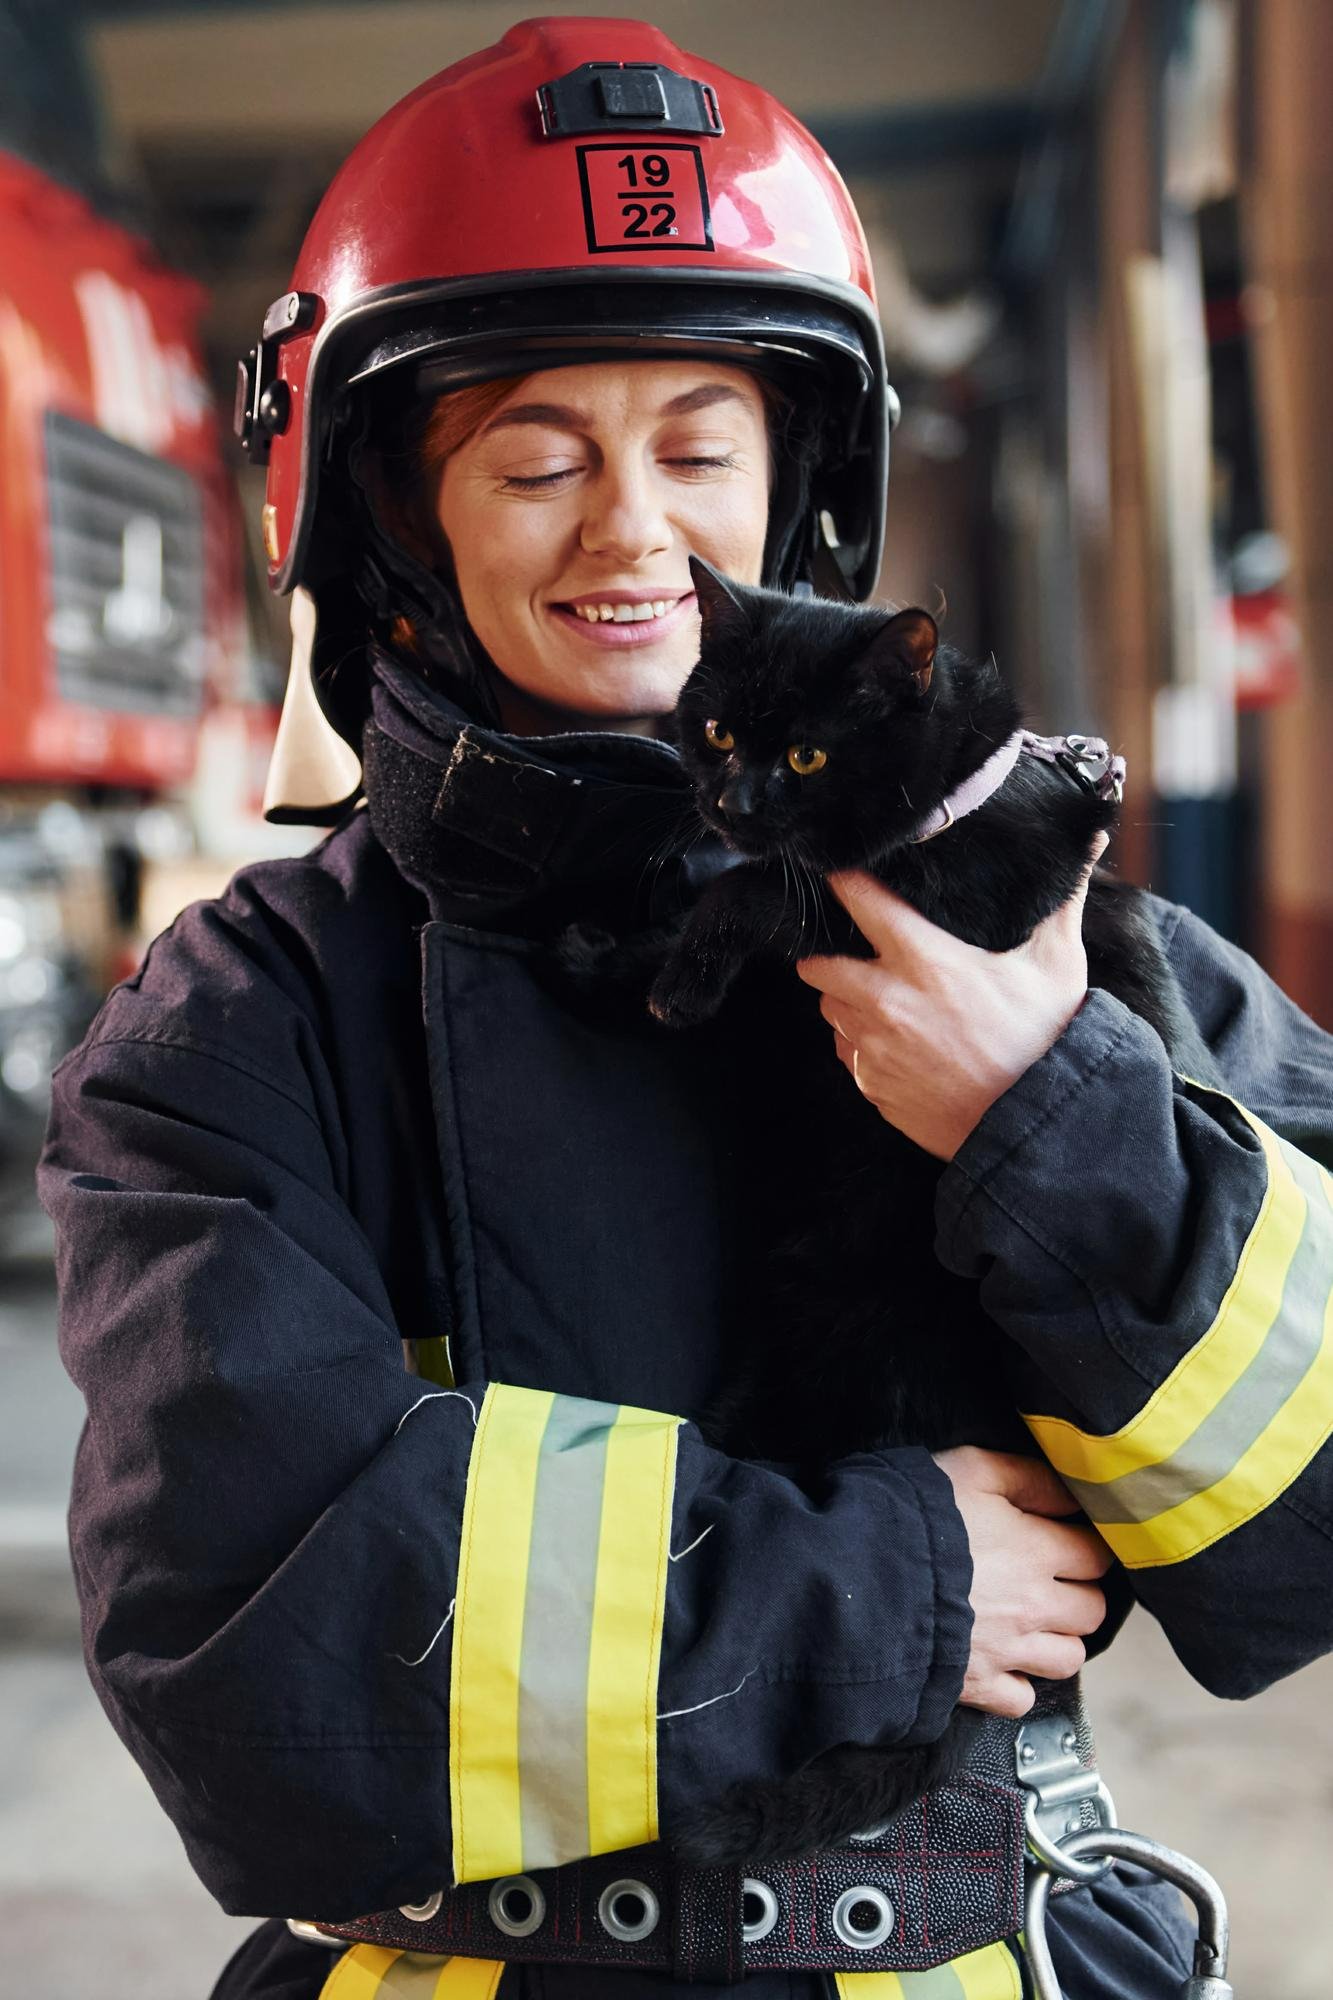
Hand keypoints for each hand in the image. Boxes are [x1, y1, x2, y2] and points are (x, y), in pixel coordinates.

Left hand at [794, 834, 1108, 1159]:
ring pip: (831, 1012)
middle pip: (817, 965)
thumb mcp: (1057, 966)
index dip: (842, 881)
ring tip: (884, 999)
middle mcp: (886, 1003)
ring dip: (846, 1002)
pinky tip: (900, 1045)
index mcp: (924, 961)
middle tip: (853, 951)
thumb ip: (1061, 900)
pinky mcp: (873, 1088)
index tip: (838, 872)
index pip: (859, 901)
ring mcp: (874, 1050)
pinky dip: (864, 1048)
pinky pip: (849, 1057)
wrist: (1034, 1127)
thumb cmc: (1047, 1042)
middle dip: (827, 955)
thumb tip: (1088, 838)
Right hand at [932, 1446, 1109, 1716]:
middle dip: (1076, 1595)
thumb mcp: (970, 1468)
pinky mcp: (979, 1686)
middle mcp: (1034, 1606)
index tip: (1066, 1540)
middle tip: (1049, 1582)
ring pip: (1068, 1659)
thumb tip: (1068, 1493)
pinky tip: (1000, 1662)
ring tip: (1030, 1624)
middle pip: (1091, 1611)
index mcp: (1036, 1550)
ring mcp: (1009, 1651)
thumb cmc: (915, 1515)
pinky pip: (1021, 1700)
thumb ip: (1026, 1476)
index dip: (1084, 1545)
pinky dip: (1016, 1686)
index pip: (1095, 1556)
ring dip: (1056, 1641)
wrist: (862, 1577)